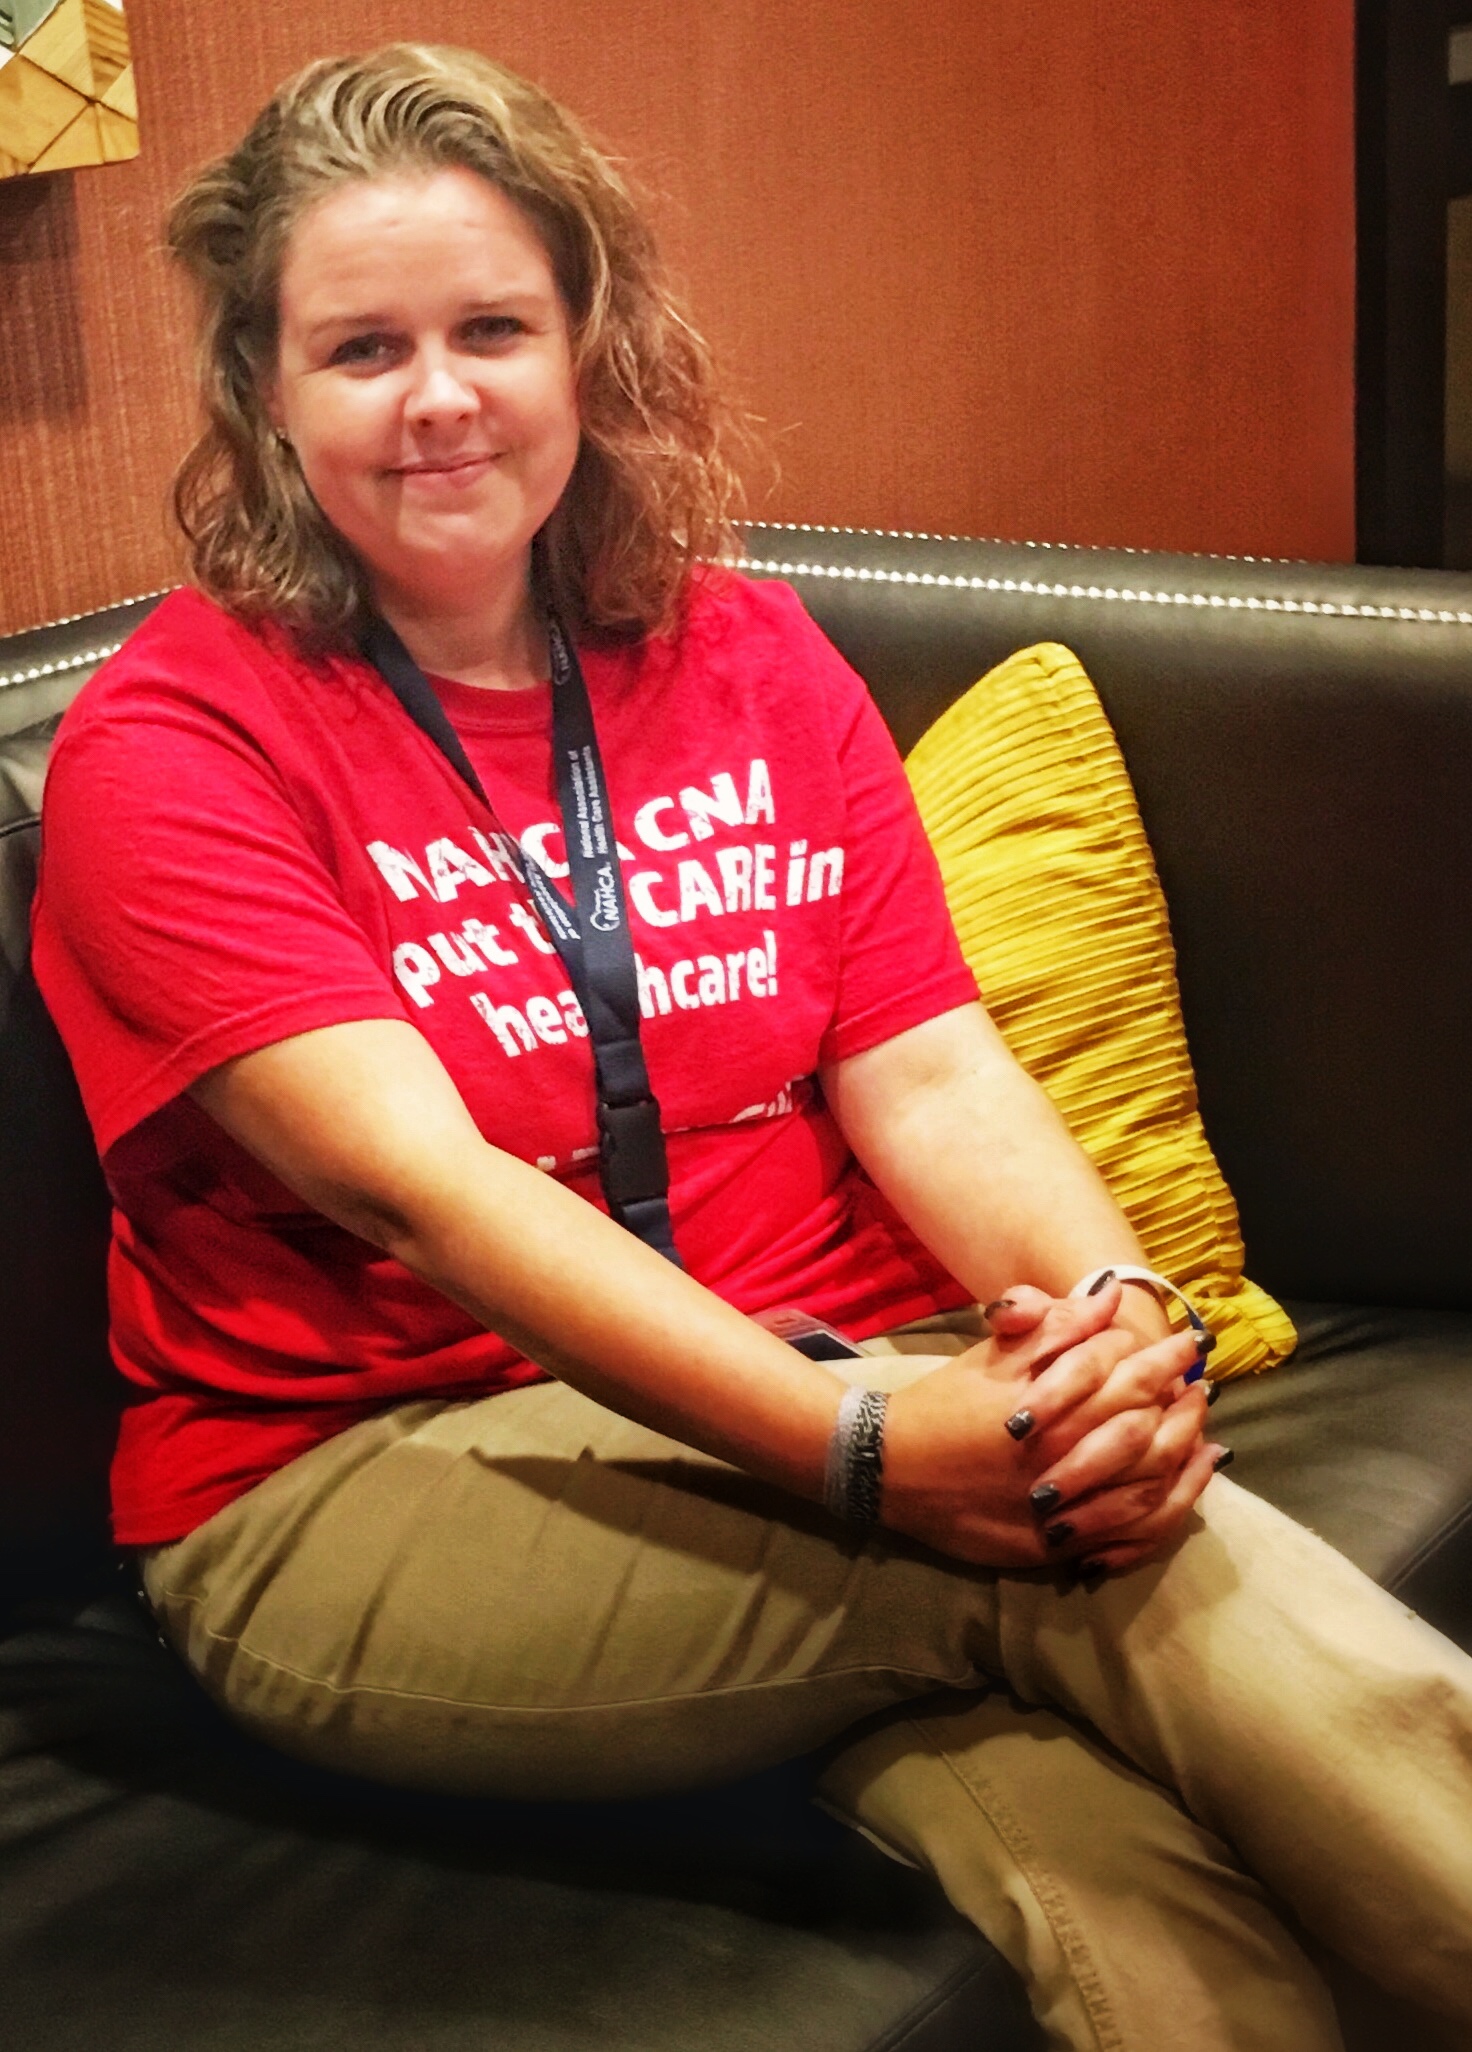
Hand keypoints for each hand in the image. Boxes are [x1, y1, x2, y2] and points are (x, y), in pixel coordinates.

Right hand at [879, 1279, 1212, 1568]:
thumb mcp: (993, 1355)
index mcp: (1047, 1406)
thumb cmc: (944, 1403)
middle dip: (1182, 1403)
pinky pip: (1126, 1532)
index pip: (1125, 1376)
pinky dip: (1164, 1508)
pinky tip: (1185, 1488)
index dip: (1162, 1357)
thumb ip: (1053, 1324)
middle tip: (1204, 1385)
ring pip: (1145, 1483)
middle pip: (1145, 1428)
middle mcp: (1060, 1457)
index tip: (1188, 1343)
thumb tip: (1109, 1294)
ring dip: (1183, 1454)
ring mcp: (1059, 1507)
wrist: (887, 1470)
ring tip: (1205, 1432)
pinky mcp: (1053, 1544)